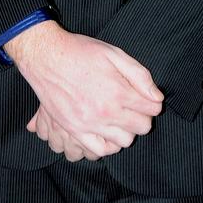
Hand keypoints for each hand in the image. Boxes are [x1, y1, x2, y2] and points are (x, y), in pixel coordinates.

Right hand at [6, 22, 163, 157]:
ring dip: (127, 130)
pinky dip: (109, 144)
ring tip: (118, 117)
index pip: (152, 109)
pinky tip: (106, 131)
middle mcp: (106, 111)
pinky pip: (101, 150)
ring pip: (124, 141)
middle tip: (132, 106)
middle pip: (142, 127)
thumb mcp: (113, 53)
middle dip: (142, 116)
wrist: (45, 56)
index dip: (152, 102)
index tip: (145, 97)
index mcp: (118, 91)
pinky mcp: (75, 130)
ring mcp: (90, 124)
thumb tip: (157, 97)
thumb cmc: (80, 51)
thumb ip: (139, 74)